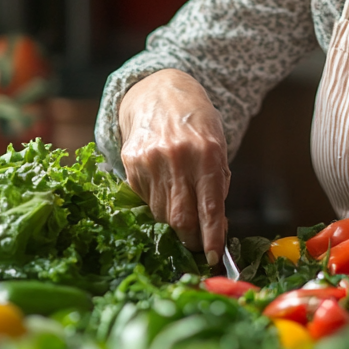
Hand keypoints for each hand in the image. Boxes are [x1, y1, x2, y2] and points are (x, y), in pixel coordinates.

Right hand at [118, 69, 230, 262]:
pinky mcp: (131, 163)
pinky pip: (143, 199)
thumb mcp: (218, 147)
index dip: (212, 237)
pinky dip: (154, 204)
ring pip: (160, 213)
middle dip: (189, 239)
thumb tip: (215, 225)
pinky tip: (162, 188)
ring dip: (171, 222)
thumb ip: (217, 184)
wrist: (160, 92)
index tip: (215, 256)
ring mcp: (150, 161)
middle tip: (196, 244)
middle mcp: (178, 157)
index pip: (210, 207)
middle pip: (180, 218)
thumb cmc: (196, 123)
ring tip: (180, 210)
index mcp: (207, 153)